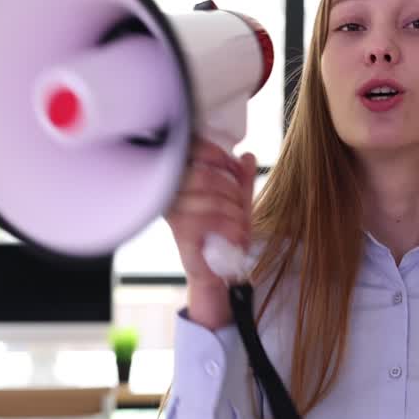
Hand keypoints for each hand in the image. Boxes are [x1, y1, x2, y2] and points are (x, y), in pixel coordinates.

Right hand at [167, 138, 256, 325]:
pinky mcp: (180, 234)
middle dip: (232, 191)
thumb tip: (247, 156)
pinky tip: (236, 236)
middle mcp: (171, 193)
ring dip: (235, 213)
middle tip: (240, 206)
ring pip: (211, 200)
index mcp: (181, 178)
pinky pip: (209, 220)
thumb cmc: (224, 232)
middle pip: (204, 177)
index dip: (216, 155)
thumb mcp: (238, 201)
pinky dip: (230, 227)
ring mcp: (173, 213)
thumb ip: (242, 178)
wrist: (219, 269)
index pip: (190, 150)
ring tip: (239, 226)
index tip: (234, 168)